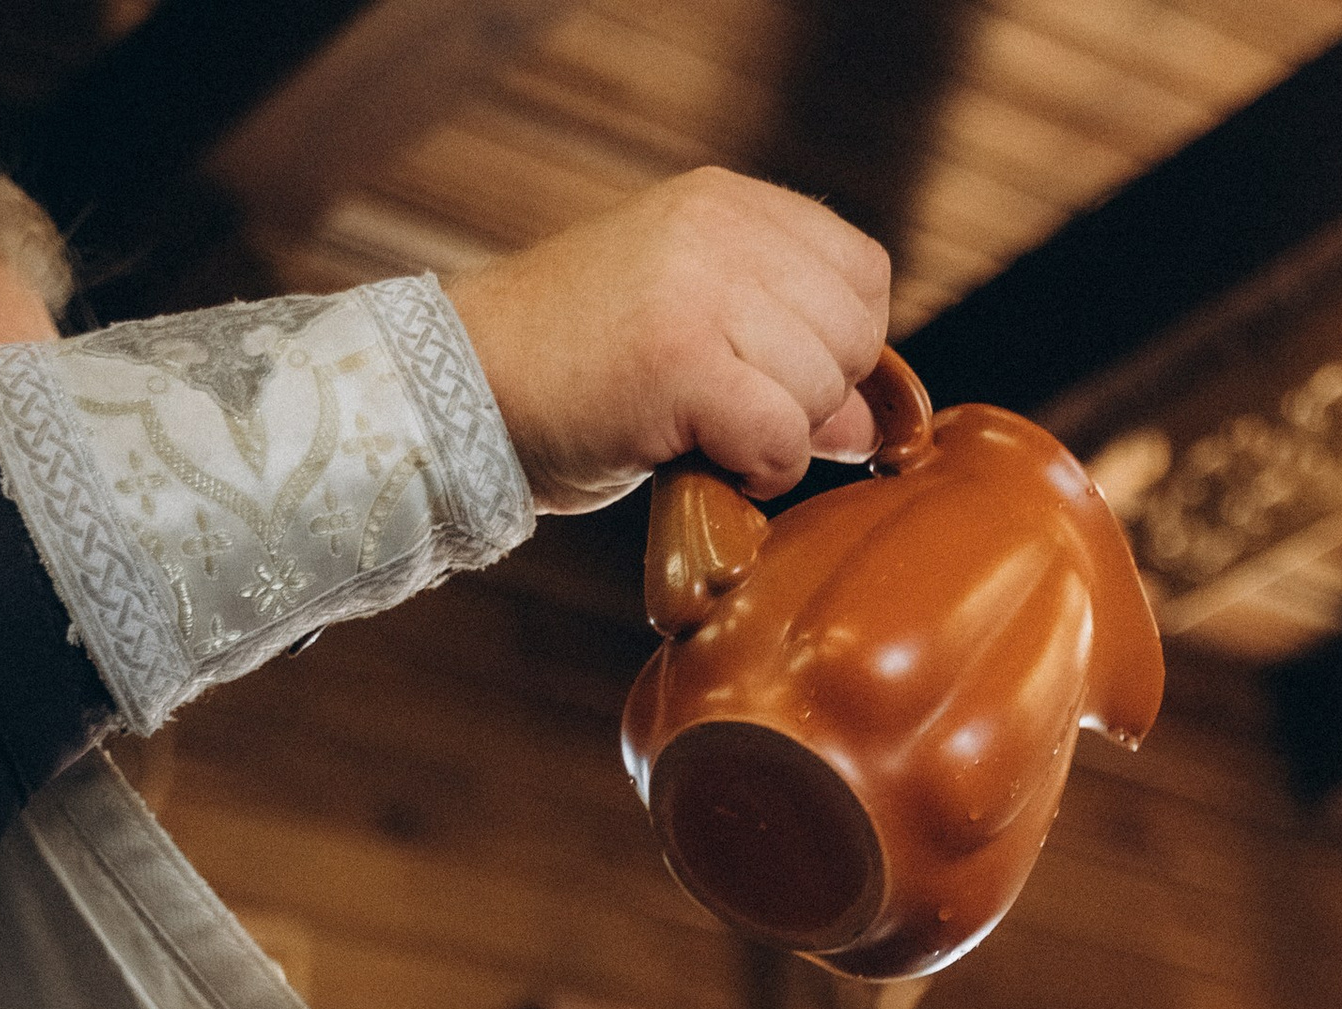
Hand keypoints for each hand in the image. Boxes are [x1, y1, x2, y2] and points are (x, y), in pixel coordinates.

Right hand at [449, 167, 889, 512]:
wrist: (465, 387)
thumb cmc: (579, 373)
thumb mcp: (694, 331)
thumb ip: (787, 355)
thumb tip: (876, 424)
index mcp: (728, 203)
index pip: (864, 275)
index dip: (841, 348)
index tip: (779, 381)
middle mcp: (718, 227)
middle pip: (854, 335)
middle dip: (814, 401)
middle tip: (738, 418)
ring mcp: (697, 286)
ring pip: (822, 389)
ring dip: (782, 440)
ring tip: (709, 435)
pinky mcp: (677, 358)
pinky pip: (781, 435)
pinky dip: (760, 471)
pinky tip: (708, 461)